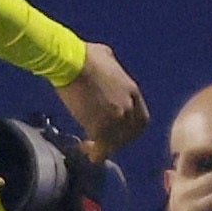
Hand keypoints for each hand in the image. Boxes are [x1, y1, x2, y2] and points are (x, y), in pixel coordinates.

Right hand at [57, 43, 147, 160]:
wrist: (71, 63)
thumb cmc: (84, 56)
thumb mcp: (108, 58)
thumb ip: (112, 69)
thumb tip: (106, 67)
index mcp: (133, 91)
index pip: (140, 119)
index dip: (130, 129)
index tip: (119, 131)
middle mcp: (128, 108)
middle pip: (131, 134)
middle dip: (119, 140)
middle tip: (104, 141)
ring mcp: (115, 119)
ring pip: (116, 143)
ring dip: (105, 148)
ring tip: (90, 146)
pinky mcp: (99, 127)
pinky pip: (101, 149)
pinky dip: (95, 154)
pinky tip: (85, 150)